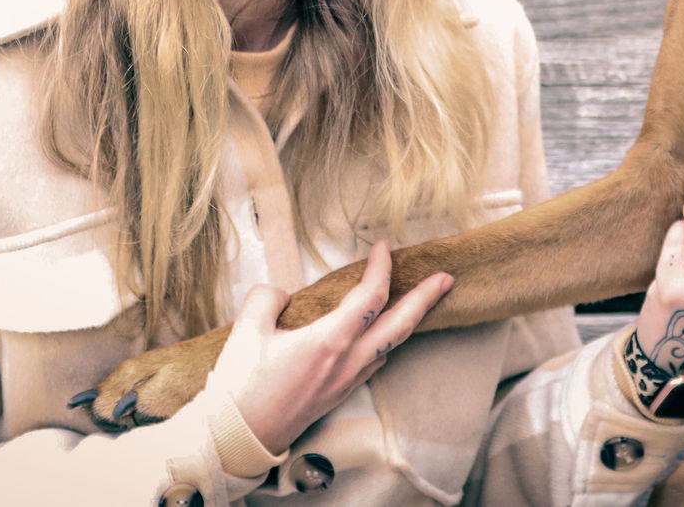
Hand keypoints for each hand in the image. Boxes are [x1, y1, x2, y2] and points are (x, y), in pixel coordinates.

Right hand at [204, 239, 451, 451]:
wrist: (236, 437)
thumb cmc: (241, 386)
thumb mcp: (247, 329)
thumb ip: (269, 298)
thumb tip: (284, 296)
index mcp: (330, 341)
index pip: (371, 296)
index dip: (382, 267)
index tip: (384, 246)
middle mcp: (347, 362)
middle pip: (401, 325)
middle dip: (426, 299)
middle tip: (446, 279)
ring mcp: (345, 382)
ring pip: (391, 347)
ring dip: (409, 322)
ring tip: (421, 304)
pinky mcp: (337, 395)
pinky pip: (374, 364)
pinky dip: (386, 344)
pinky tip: (382, 338)